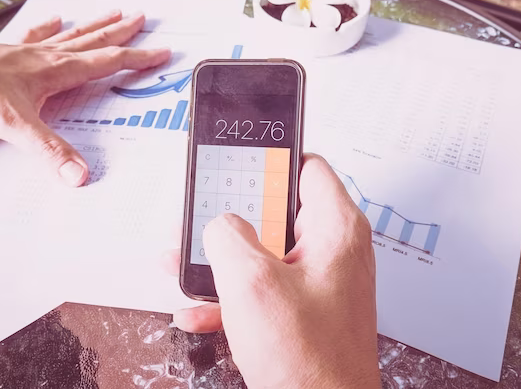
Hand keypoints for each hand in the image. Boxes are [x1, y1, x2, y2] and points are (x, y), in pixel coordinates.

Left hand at [0, 11, 169, 185]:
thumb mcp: (15, 125)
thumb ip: (50, 150)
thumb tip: (80, 174)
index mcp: (58, 71)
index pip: (109, 61)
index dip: (138, 57)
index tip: (161, 51)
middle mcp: (48, 57)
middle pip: (95, 41)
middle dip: (122, 32)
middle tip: (142, 19)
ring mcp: (29, 53)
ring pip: (72, 35)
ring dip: (96, 25)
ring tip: (113, 13)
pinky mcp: (10, 55)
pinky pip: (37, 36)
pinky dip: (49, 28)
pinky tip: (54, 21)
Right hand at [167, 154, 379, 387]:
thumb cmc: (308, 360)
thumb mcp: (251, 283)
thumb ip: (228, 236)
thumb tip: (220, 225)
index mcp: (335, 229)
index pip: (306, 167)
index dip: (271, 161)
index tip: (238, 164)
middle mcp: (333, 250)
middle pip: (278, 211)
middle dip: (232, 219)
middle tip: (201, 220)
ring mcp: (320, 281)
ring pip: (266, 252)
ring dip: (224, 260)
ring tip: (184, 265)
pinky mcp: (307, 309)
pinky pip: (268, 288)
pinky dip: (235, 294)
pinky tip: (199, 312)